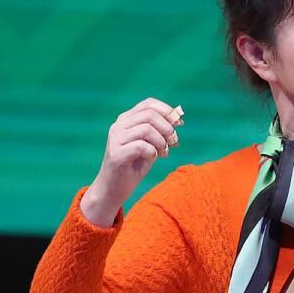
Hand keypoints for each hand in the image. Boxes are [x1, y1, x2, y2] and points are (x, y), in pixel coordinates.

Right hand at [81, 98, 183, 226]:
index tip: (179, 123)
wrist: (114, 188)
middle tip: (173, 142)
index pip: (148, 104)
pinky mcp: (116, 154)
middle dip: (167, 128)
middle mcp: (118, 126)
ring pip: (146, 128)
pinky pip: (141, 146)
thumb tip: (178, 118)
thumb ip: (161, 131)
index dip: (167, 111)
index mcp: (126, 120)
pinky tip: (153, 158)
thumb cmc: (134, 165)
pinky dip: (153, 152)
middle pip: (149, 115)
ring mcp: (115, 139)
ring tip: (164, 152)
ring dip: (161, 141)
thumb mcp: (151, 145)